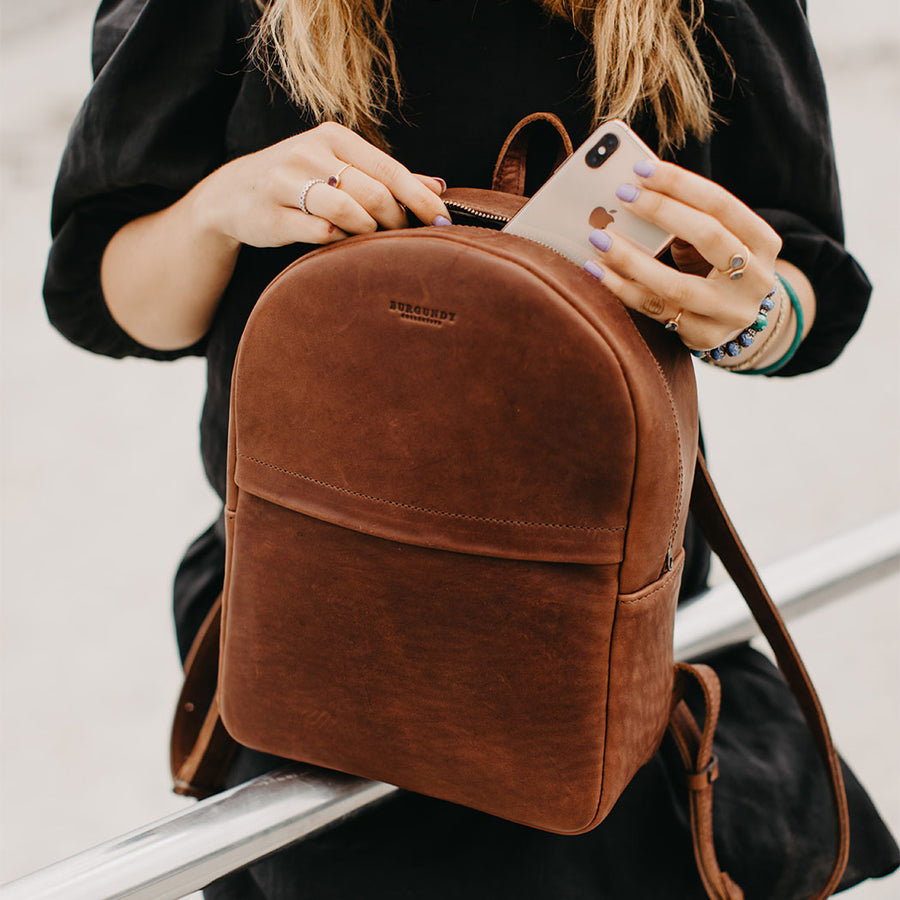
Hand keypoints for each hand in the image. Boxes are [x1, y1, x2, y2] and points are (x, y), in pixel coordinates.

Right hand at [195, 122, 448, 248]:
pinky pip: (319, 232)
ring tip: (369, 238)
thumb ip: (387, 177)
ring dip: (368, 232)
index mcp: (334, 137)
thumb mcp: (341, 168)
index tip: (444, 221)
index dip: (421, 198)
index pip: (390, 169)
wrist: (232, 195)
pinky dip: (336, 241)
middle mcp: (310, 152)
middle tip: (402, 238)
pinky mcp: (272, 213)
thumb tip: (439, 186)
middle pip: (373, 193)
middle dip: (396, 221)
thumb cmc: (299, 183)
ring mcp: (287, 181)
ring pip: (347, 211)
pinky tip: (337, 242)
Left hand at [583, 160, 782, 352]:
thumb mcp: (717, 239)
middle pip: (708, 237)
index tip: (642, 170)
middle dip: (661, 212)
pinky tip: (599, 271)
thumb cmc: (717, 265)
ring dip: (632, 259)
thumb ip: (688, 217)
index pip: (722, 205)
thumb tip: (635, 189)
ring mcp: (730, 312)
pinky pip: (655, 311)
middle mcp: (755, 279)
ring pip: (676, 285)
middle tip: (622, 195)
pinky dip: (623, 289)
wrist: (737, 316)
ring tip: (600, 238)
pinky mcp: (704, 336)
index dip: (681, 185)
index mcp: (763, 242)